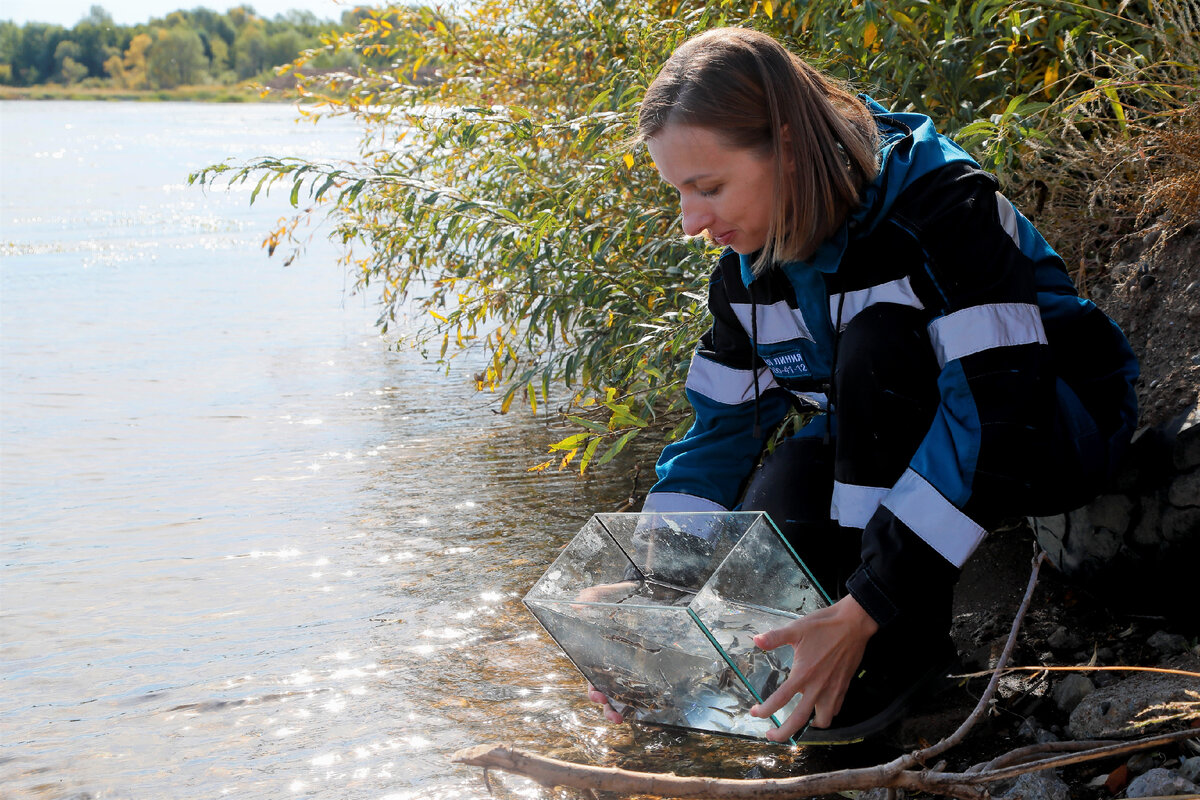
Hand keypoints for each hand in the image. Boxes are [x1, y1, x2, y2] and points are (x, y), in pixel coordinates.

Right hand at [574, 580, 639, 723]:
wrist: (644, 590)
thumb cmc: (617, 596)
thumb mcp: (603, 595)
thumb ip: (590, 599)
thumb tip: (576, 606)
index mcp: (598, 652)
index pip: (592, 676)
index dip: (593, 689)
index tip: (597, 694)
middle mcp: (614, 663)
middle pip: (609, 692)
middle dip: (609, 707)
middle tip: (614, 716)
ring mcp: (633, 665)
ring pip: (627, 693)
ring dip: (625, 709)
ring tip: (626, 719)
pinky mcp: (651, 663)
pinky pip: (650, 683)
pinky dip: (651, 696)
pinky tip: (654, 703)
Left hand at [748, 594, 878, 741]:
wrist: (854, 624)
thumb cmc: (824, 625)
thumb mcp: (796, 628)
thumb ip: (774, 638)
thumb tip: (756, 640)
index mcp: (803, 674)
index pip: (780, 699)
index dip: (765, 710)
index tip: (755, 713)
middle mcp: (818, 687)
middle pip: (799, 720)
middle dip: (783, 734)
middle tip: (771, 737)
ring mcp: (833, 690)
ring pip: (822, 720)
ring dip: (809, 726)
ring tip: (798, 723)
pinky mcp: (844, 687)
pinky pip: (835, 710)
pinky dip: (826, 715)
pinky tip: (819, 708)